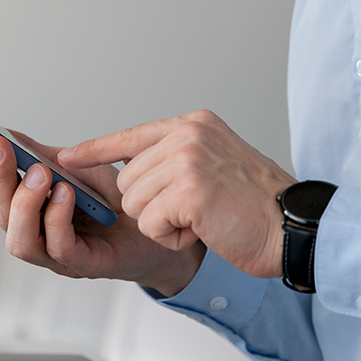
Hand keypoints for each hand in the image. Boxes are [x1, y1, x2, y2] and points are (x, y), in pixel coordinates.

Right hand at [0, 131, 205, 296]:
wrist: (162, 229)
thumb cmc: (119, 204)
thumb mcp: (81, 169)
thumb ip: (46, 156)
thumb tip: (9, 135)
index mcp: (32, 209)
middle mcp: (37, 234)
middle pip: (0, 213)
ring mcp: (56, 255)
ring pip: (20, 239)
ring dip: (24, 203)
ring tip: (40, 174)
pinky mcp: (83, 265)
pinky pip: (58, 247)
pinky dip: (56, 218)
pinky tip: (65, 194)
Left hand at [57, 109, 296, 278]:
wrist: (294, 227)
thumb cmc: (255, 204)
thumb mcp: (213, 162)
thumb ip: (174, 157)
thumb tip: (128, 167)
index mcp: (192, 124)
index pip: (130, 135)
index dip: (96, 150)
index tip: (66, 157)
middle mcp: (188, 134)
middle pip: (126, 179)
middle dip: (149, 205)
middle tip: (192, 209)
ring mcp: (188, 159)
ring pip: (133, 202)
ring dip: (161, 222)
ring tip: (200, 218)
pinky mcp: (188, 190)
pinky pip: (148, 223)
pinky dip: (170, 237)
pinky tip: (201, 229)